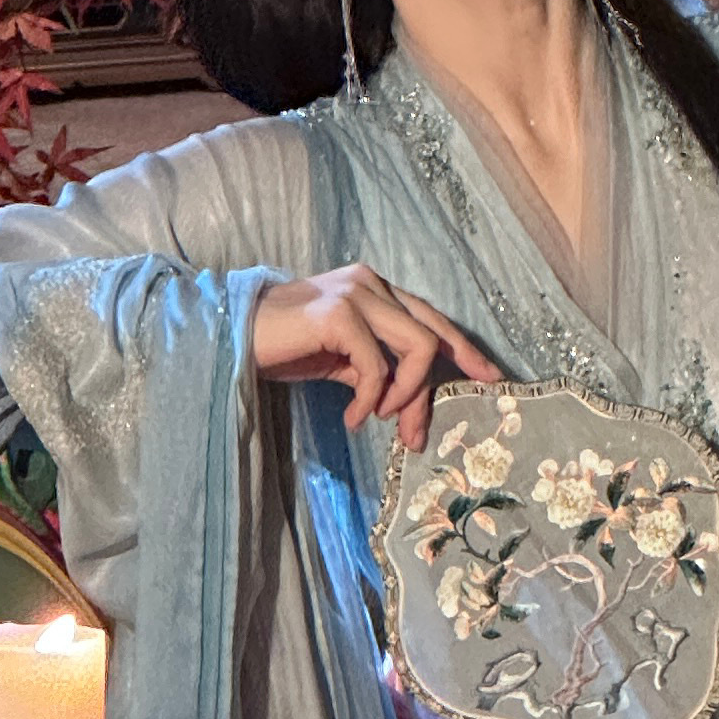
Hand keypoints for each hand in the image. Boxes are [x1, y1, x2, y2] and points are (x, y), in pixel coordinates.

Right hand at [249, 266, 500, 452]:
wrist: (230, 338)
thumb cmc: (283, 348)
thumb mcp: (341, 361)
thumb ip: (379, 372)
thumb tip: (412, 415)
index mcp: (376, 288)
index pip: (432, 319)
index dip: (463, 349)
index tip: (488, 379)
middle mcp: (371, 282)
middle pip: (431, 336)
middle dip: (431, 390)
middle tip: (418, 435)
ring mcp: (356, 292)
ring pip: (417, 348)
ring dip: (402, 396)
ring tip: (375, 420)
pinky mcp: (338, 313)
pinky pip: (376, 366)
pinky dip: (370, 399)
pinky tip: (352, 418)